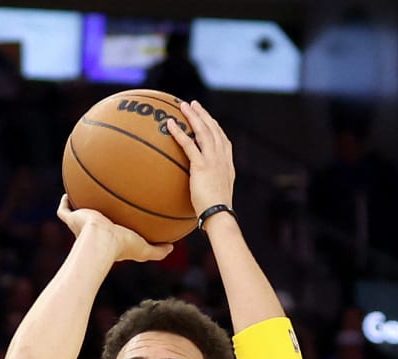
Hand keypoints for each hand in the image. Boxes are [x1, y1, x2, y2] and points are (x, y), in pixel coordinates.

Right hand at [55, 196, 171, 262]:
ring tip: (86, 192)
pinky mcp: (72, 218)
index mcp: (110, 239)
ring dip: (82, 205)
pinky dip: (65, 201)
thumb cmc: (121, 246)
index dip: (117, 228)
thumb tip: (172, 248)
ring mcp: (81, 225)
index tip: (123, 220)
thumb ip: (157, 251)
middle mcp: (94, 233)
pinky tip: (69, 190)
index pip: (113, 233)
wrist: (100, 241)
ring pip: (79, 214)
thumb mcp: (144, 250)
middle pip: (96, 222)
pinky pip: (64, 209)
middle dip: (99, 214)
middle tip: (105, 203)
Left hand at [164, 100, 235, 218]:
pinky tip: (170, 124)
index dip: (215, 126)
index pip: (222, 140)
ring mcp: (213, 161)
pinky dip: (179, 132)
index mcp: (227, 165)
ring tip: (183, 105)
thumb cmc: (216, 212)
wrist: (220, 215)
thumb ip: (209, 187)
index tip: (208, 118)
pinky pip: (189, 145)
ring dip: (193, 116)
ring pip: (203, 132)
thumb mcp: (216, 196)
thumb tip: (198, 190)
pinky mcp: (202, 166)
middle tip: (193, 104)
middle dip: (203, 115)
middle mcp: (222, 159)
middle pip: (213, 130)